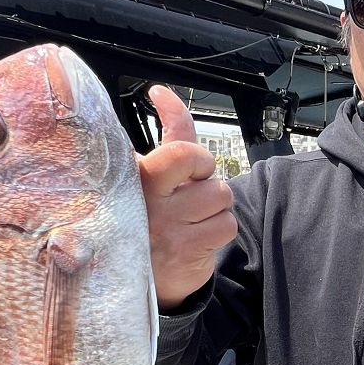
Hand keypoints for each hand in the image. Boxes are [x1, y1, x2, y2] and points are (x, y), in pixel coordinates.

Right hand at [138, 86, 235, 310]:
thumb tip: (162, 92)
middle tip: (191, 192)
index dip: (197, 157)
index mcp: (137, 176)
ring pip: (221, 199)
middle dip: (208, 180)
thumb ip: (167, 134)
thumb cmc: (149, 211)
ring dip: (214, 208)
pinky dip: (219, 230)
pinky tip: (198, 237)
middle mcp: (149, 203)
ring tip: (191, 219)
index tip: (191, 165)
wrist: (141, 272)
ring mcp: (168, 229)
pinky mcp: (187, 253)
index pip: (181, 152)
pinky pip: (226, 226)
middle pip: (208, 174)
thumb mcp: (150, 171)